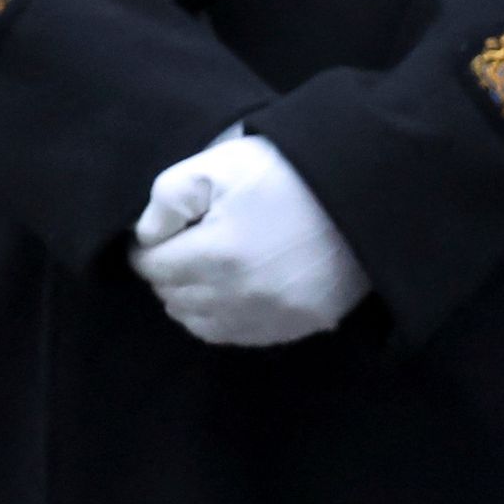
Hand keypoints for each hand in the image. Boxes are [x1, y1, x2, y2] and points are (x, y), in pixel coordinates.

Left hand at [127, 130, 367, 346]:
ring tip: (196, 273)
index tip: (152, 237)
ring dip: (189, 301)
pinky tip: (225, 294)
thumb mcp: (214, 166)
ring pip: (203, 324)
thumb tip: (146, 236)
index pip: (153, 269)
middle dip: (165, 275)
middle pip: (175, 298)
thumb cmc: (282, 172)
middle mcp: (243, 295)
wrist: (359, 192)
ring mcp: (275, 315)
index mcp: (217, 255)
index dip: (144, 251)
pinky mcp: (303, 324)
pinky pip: (242, 336)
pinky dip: (222, 320)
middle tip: (173, 251)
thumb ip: (167, 200)